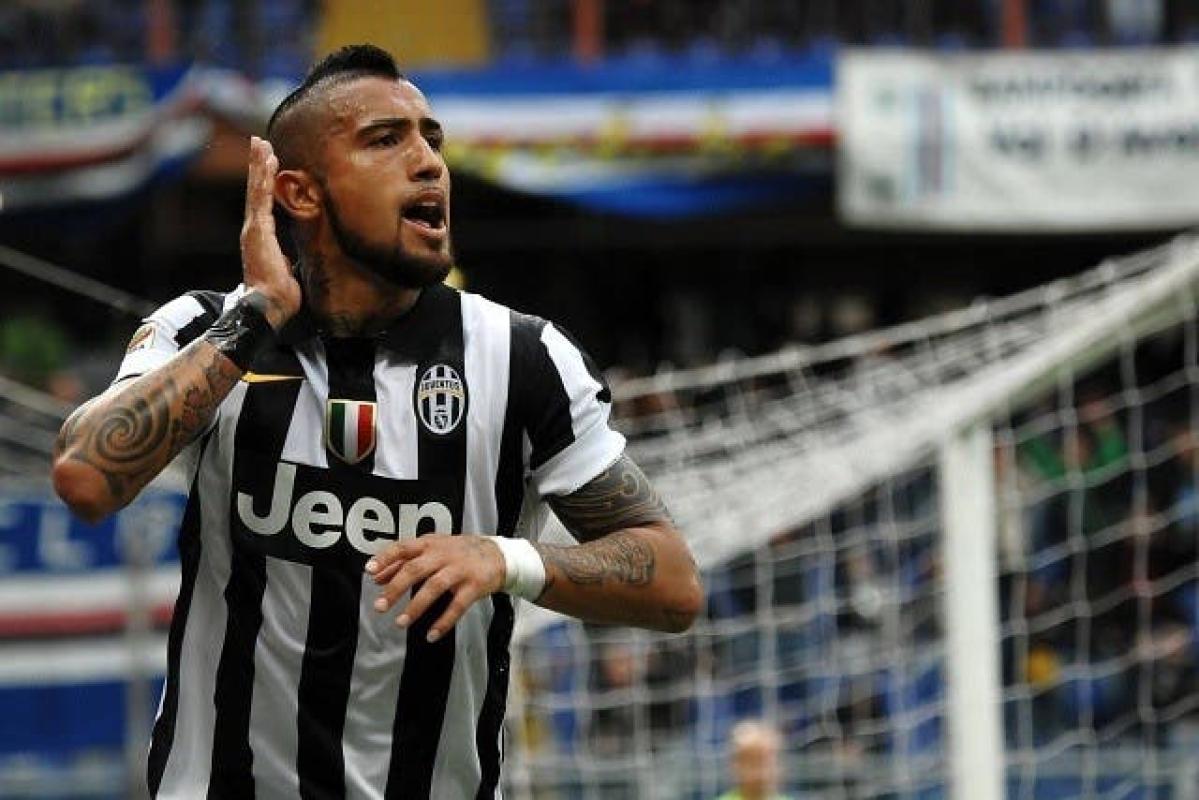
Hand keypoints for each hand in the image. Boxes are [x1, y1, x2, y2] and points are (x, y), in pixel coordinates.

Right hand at [241, 136, 300, 329]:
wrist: (269, 305)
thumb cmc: (279, 293)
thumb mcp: (285, 267)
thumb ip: (285, 256)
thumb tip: (292, 255)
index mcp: (260, 236)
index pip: (262, 202)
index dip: (263, 181)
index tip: (268, 162)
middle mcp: (253, 228)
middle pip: (255, 190)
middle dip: (257, 164)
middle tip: (258, 141)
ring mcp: (253, 228)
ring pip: (256, 189)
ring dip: (259, 164)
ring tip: (261, 142)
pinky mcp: (257, 230)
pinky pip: (261, 197)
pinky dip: (263, 178)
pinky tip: (267, 160)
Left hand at [365, 534, 505, 642]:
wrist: (498, 555)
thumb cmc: (458, 553)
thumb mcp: (432, 550)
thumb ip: (404, 562)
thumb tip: (376, 577)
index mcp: (430, 544)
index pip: (404, 547)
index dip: (386, 558)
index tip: (370, 572)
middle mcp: (444, 555)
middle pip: (416, 569)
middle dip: (396, 589)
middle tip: (379, 607)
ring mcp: (460, 570)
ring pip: (434, 587)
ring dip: (416, 606)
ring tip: (400, 623)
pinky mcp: (474, 586)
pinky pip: (457, 606)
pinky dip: (444, 622)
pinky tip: (431, 635)